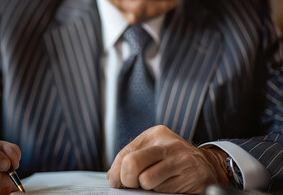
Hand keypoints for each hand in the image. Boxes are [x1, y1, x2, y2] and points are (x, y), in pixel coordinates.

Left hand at [107, 125, 229, 193]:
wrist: (209, 165)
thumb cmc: (174, 159)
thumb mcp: (153, 150)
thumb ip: (132, 158)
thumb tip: (113, 177)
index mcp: (156, 134)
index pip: (125, 155)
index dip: (117, 173)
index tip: (118, 182)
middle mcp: (169, 145)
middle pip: (132, 164)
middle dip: (128, 180)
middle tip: (134, 184)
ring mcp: (182, 161)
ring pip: (147, 181)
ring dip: (148, 188)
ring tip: (157, 183)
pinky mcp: (193, 178)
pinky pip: (165, 191)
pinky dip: (164, 192)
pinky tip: (171, 185)